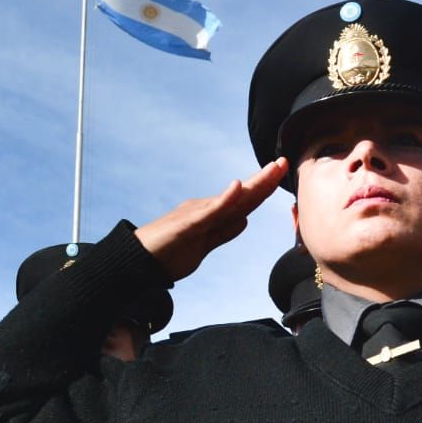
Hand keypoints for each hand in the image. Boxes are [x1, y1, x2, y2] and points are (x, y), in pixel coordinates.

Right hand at [134, 159, 287, 282]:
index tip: (281, 174)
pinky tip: (238, 186)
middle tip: (284, 162)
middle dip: (265, 179)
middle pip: (241, 195)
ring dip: (253, 184)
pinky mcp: (187, 224)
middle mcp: (206, 209)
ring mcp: (197, 215)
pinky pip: (210, 211)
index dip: (263, 188)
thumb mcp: (203, 244)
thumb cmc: (167, 253)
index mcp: (211, 214)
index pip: (243, 200)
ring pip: (231, 199)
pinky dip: (225, 198)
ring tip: (272, 169)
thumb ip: (223, 232)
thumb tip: (244, 220)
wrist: (137, 260)